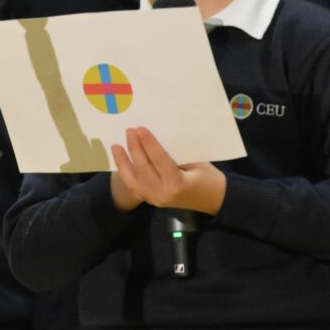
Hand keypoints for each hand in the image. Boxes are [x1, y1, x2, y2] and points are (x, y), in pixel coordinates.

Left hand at [110, 126, 225, 215]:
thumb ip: (177, 151)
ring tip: (116, 146)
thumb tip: (157, 133)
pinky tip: (120, 160)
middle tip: (129, 131)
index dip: (148, 144)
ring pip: (133, 180)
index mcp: (177, 184)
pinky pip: (134, 186)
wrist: (213, 199)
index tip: (140, 129)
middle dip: (134, 148)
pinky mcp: (151, 200)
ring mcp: (155, 199)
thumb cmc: (208, 177)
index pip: (159, 160)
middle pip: (143, 168)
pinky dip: (126, 172)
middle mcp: (163, 194)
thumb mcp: (197, 161)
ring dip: (123, 162)